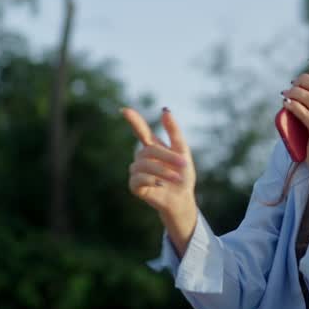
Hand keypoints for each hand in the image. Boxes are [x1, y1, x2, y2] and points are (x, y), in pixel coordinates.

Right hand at [120, 106, 197, 228]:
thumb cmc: (182, 176)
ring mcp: (137, 172)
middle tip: (184, 165)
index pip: (141, 131)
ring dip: (163, 171)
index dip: (133, 120)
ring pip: (144, 165)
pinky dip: (152, 180)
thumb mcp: (182, 151)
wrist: (183, 198)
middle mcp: (142, 158)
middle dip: (167, 157)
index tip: (124, 110)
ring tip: (176, 178)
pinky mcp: (135, 186)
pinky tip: (161, 185)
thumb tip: (165, 110)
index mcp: (153, 148)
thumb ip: (174, 131)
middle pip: (149, 150)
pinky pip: (138, 179)